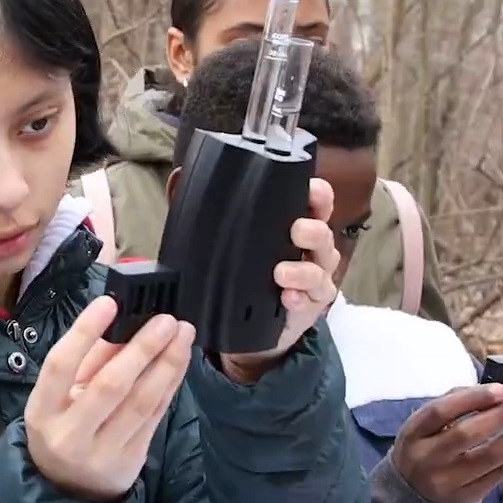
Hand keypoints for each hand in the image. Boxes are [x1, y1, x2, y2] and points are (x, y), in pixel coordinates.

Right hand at [26, 296, 194, 502]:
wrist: (69, 491)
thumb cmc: (63, 426)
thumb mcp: (61, 396)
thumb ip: (88, 360)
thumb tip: (122, 321)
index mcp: (43, 412)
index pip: (60, 366)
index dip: (84, 332)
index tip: (109, 302)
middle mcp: (70, 435)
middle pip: (110, 386)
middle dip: (142, 349)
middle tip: (166, 319)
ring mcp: (103, 452)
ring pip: (141, 403)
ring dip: (167, 364)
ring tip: (183, 333)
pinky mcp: (132, 460)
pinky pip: (155, 415)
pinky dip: (170, 383)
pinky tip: (180, 359)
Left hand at [218, 177, 340, 383]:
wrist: (251, 322)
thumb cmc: (243, 271)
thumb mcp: (225, 239)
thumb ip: (204, 209)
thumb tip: (178, 179)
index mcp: (293, 224)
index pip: (316, 202)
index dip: (318, 194)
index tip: (309, 190)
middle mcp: (309, 248)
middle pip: (323, 232)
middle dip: (312, 229)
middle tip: (295, 231)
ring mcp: (314, 276)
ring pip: (321, 267)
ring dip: (302, 269)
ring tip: (281, 273)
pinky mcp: (311, 304)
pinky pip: (313, 298)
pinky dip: (300, 298)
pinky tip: (288, 298)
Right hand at [390, 385, 502, 502]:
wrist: (410, 502)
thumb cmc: (422, 453)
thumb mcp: (421, 429)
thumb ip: (449, 405)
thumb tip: (488, 393)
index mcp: (412, 435)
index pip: (440, 411)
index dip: (472, 398)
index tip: (499, 390)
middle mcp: (427, 458)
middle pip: (466, 434)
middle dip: (498, 416)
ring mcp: (447, 481)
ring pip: (489, 457)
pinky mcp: (467, 498)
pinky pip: (499, 475)